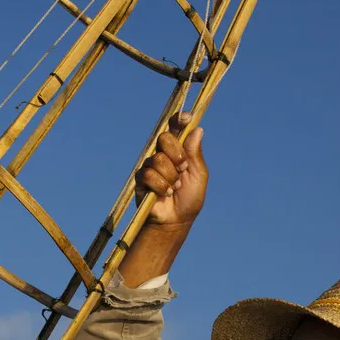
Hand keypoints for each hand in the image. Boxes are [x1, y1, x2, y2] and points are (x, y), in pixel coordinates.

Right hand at [135, 112, 207, 227]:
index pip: (176, 128)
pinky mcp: (140, 178)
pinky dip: (161, 186)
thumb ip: (195, 154)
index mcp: (179, 150)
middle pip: (164, 138)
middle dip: (177, 154)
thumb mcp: (198, 176)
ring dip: (170, 176)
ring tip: (175, 187)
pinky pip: (149, 174)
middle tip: (182, 169)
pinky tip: (164, 194)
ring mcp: (150, 165)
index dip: (179, 119)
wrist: (175, 221)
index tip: (186, 118)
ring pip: (158, 159)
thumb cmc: (189, 198)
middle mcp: (163, 154)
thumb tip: (197, 129)